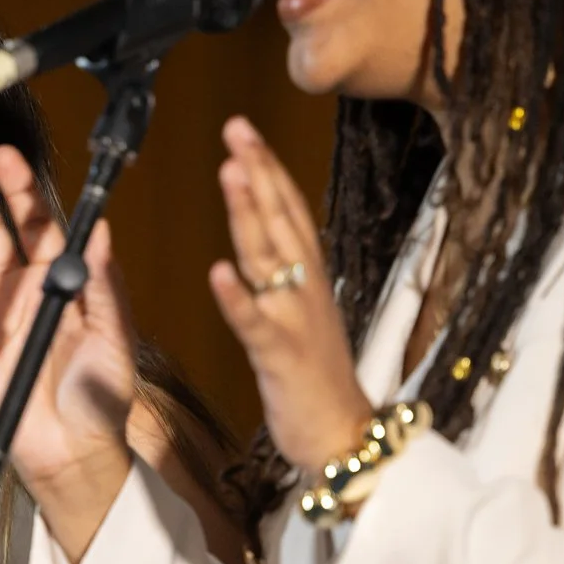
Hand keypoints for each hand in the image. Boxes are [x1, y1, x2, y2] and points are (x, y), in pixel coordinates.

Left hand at [208, 117, 374, 467]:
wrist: (345, 435)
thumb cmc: (318, 378)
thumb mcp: (303, 314)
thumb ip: (285, 274)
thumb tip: (265, 236)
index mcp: (309, 278)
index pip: (288, 210)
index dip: (268, 166)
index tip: (245, 129)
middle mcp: (305, 289)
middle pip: (280, 219)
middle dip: (259, 170)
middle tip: (236, 127)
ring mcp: (295, 320)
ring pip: (268, 258)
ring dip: (248, 213)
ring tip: (228, 171)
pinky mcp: (281, 356)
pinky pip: (255, 323)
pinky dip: (237, 297)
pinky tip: (218, 271)